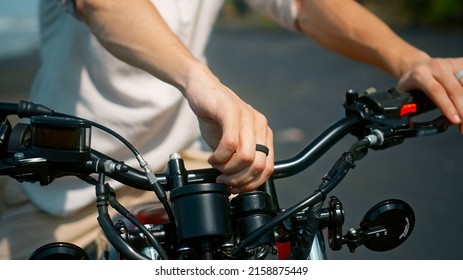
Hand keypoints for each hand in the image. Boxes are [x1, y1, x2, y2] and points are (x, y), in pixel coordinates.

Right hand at [183, 64, 273, 192]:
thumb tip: (238, 185)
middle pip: (258, 165)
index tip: (235, 188)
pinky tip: (212, 156)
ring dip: (228, 169)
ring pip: (246, 157)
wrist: (201, 90)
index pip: (268, 168)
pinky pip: (231, 143)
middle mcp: (260, 125)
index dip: (251, 184)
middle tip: (223, 178)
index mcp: (263, 134)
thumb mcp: (231, 143)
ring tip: (216, 165)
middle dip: (239, 179)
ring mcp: (247, 117)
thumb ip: (238, 159)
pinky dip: (219, 157)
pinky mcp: (231, 111)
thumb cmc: (215, 117)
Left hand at [397, 57, 462, 133]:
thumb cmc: (411, 82)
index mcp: (420, 75)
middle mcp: (437, 67)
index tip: (455, 121)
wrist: (415, 65)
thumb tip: (412, 124)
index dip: (447, 107)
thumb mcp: (404, 94)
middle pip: (455, 91)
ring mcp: (450, 64)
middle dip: (462, 111)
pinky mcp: (460, 63)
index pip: (437, 92)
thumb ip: (410, 106)